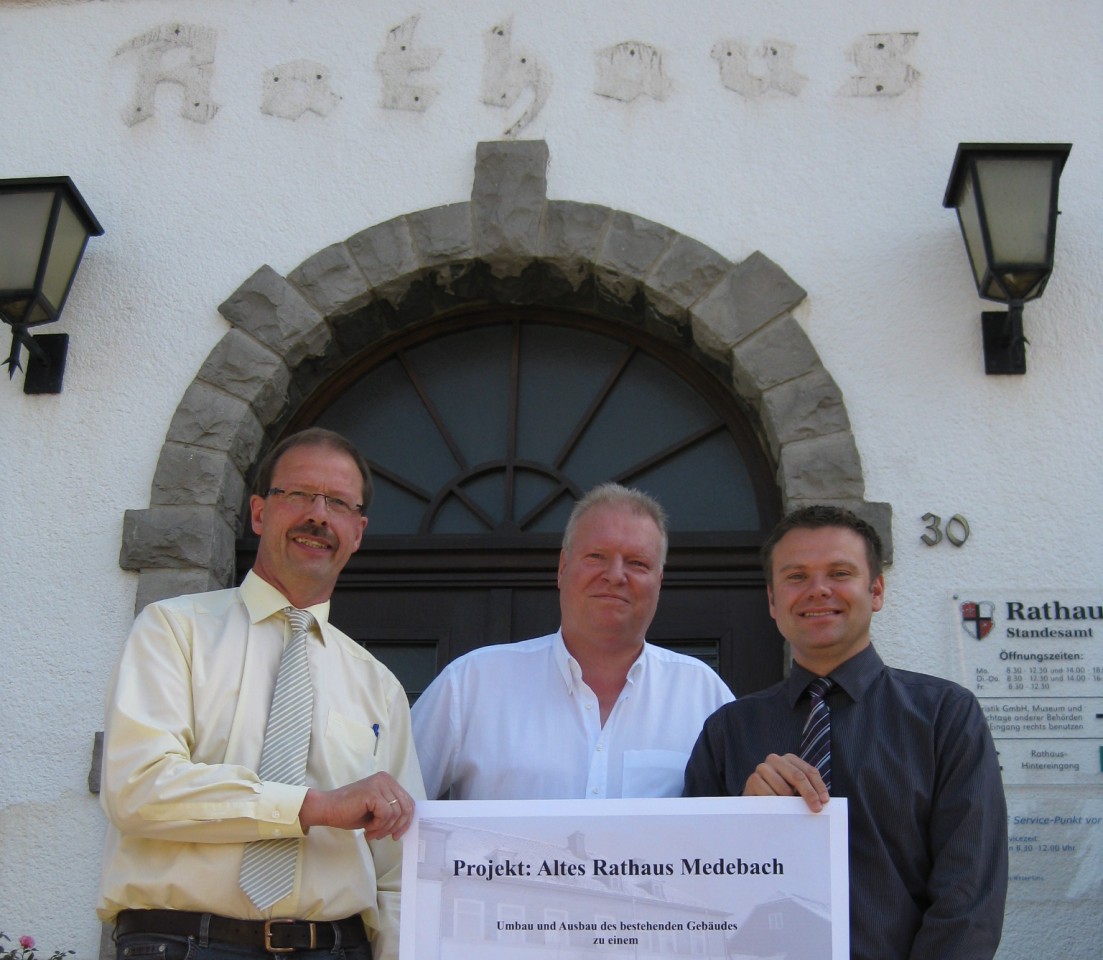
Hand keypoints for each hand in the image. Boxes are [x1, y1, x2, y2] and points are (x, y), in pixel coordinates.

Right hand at [298, 772, 413, 839]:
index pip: (408, 802)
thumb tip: (406, 823)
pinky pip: (386, 814)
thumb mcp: (376, 810)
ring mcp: (379, 784)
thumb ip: (391, 811)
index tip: (397, 835)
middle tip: (381, 836)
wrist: (327, 809)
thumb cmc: (349, 811)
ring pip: (396, 813)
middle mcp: (385, 779)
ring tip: (371, 832)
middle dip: (396, 826)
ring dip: (384, 828)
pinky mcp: (372, 793)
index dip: (406, 821)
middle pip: (405, 807)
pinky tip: (367, 828)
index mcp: (388, 781)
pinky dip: (378, 825)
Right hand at [744, 753, 829, 811]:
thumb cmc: (780, 794)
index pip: (809, 771)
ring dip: (790, 801)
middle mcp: (775, 759)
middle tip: (816, 809)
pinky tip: (779, 809)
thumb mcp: (795, 790)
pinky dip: (776, 803)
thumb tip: (822, 801)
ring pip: (783, 787)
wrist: (755, 799)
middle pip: (798, 776)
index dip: (819, 786)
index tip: (825, 802)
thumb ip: (807, 790)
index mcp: (789, 759)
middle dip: (809, 793)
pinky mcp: (753, 779)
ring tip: (792, 811)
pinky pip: (769, 793)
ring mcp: (763, 768)